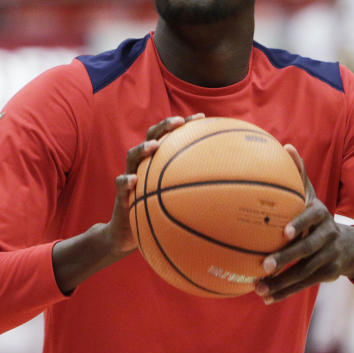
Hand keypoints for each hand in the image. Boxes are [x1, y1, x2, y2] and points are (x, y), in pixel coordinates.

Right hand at [105, 114, 204, 253]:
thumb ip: (199, 193)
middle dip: (164, 126)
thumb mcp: (181, 204)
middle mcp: (144, 165)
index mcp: (159, 162)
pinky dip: (126, 180)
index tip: (201, 118)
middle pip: (152, 137)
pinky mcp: (121, 195)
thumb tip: (233, 192)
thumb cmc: (160, 217)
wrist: (129, 234)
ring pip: (132, 156)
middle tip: (178, 122)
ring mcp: (131, 177)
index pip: (171, 136)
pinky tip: (133, 180)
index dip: (184, 124)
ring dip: (143, 148)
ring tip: (154, 146)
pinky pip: (120, 184)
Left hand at [254, 144, 353, 304]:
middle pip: (307, 249)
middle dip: (286, 258)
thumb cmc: (317, 216)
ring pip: (303, 272)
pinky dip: (283, 291)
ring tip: (257, 287)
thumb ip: (299, 174)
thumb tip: (286, 146)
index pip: (312, 218)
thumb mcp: (312, 196)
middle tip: (264, 265)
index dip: (300, 224)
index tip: (284, 231)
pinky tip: (264, 297)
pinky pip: (302, 285)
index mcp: (321, 214)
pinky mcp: (325, 275)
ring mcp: (328, 257)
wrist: (350, 245)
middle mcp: (328, 236)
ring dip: (280, 282)